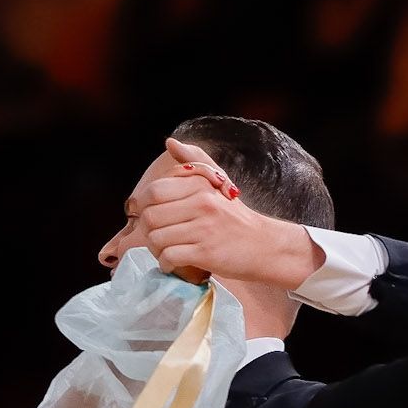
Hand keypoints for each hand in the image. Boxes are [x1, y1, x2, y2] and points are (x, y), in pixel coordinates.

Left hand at [139, 136, 321, 290]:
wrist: (263, 245)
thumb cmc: (235, 217)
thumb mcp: (217, 183)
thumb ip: (193, 161)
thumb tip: (170, 142)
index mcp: (200, 186)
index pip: (154, 192)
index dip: (143, 207)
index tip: (152, 217)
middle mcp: (201, 203)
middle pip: (150, 217)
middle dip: (147, 231)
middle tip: (158, 237)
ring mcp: (203, 229)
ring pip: (156, 239)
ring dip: (156, 250)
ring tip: (167, 250)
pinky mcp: (206, 253)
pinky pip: (169, 257)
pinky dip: (166, 264)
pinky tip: (174, 264)